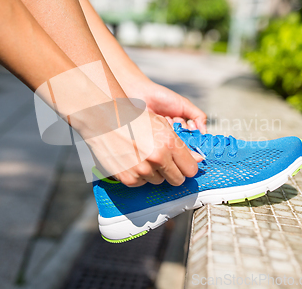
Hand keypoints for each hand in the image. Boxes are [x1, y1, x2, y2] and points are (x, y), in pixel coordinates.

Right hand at [86, 111, 202, 186]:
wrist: (104, 119)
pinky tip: (132, 160)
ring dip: (154, 172)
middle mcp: (157, 158)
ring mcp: (142, 170)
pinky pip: (141, 183)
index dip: (187, 167)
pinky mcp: (128, 178)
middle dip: (173, 173)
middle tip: (164, 163)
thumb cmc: (132, 118)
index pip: (191, 169)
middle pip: (177, 180)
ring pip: (158, 181)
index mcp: (169, 143)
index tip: (183, 165)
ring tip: (142, 156)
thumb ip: (181, 145)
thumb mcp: (161, 125)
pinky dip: (138, 175)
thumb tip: (197, 160)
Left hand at [125, 79, 207, 132]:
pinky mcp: (155, 139)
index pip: (193, 135)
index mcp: (183, 124)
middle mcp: (174, 132)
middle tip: (180, 123)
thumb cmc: (162, 97)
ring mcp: (164, 136)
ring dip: (174, 129)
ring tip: (170, 118)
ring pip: (176, 140)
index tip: (193, 129)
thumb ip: (198, 116)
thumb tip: (205, 131)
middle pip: (185, 140)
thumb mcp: (184, 104)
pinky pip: (165, 141)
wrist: (142, 95)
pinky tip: (163, 121)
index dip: (195, 134)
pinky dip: (166, 130)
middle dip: (183, 131)